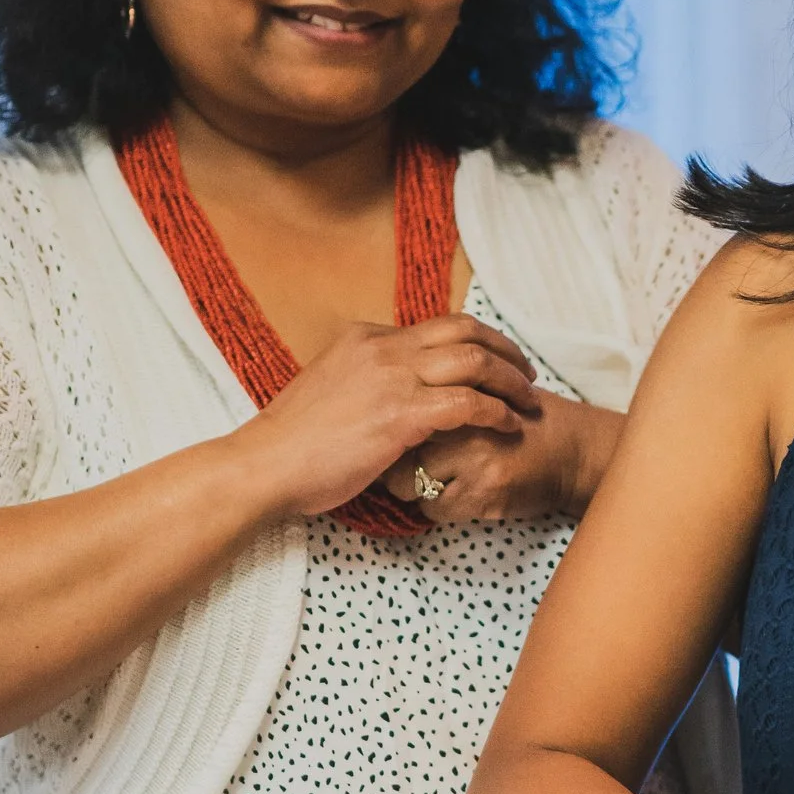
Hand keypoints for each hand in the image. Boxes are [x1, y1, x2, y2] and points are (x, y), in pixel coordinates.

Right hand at [243, 316, 541, 519]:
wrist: (263, 466)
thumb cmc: (291, 444)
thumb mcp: (330, 392)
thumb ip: (365, 383)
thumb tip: (389, 395)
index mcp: (365, 338)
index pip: (436, 328)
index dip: (475, 344)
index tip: (496, 364)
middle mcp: (383, 348)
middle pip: (465, 331)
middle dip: (505, 350)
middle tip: (527, 373)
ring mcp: (392, 378)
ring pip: (474, 361)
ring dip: (510, 380)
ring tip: (530, 401)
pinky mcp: (400, 414)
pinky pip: (468, 403)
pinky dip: (497, 412)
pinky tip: (510, 426)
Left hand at [386, 391, 622, 524]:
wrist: (575, 449)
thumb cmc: (525, 418)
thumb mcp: (486, 388)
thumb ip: (443, 390)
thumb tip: (387, 404)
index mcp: (459, 390)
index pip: (397, 412)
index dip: (390, 431)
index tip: (394, 439)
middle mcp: (463, 421)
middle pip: (394, 449)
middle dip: (396, 461)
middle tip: (415, 463)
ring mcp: (472, 458)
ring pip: (408, 484)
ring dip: (418, 487)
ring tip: (444, 478)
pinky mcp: (483, 493)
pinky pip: (435, 509)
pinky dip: (443, 506)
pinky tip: (465, 493)